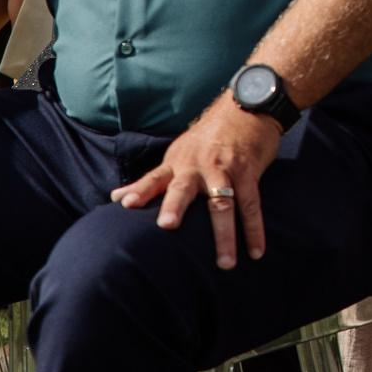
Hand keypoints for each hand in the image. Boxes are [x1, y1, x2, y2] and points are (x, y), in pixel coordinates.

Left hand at [110, 95, 283, 269]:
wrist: (245, 108)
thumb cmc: (208, 138)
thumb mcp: (178, 154)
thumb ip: (154, 179)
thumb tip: (115, 198)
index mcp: (178, 162)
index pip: (155, 177)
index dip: (141, 190)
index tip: (124, 204)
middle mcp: (198, 165)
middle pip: (184, 188)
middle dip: (175, 206)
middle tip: (168, 226)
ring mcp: (224, 169)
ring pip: (223, 204)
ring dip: (224, 235)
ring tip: (224, 264)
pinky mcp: (248, 172)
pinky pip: (251, 204)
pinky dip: (254, 229)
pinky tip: (256, 251)